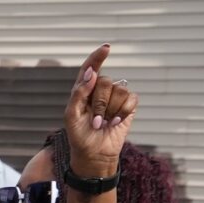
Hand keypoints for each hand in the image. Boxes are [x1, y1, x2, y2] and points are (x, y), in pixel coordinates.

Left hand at [62, 45, 137, 179]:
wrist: (94, 154)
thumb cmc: (79, 136)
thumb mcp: (71, 116)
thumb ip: (78, 94)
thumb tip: (91, 74)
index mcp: (83, 90)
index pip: (90, 69)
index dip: (97, 58)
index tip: (106, 48)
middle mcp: (100, 90)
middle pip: (106, 82)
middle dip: (101, 103)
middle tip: (96, 121)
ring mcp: (115, 97)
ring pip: (119, 90)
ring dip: (111, 110)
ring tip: (104, 123)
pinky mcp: (128, 105)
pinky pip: (131, 99)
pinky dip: (123, 112)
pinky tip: (115, 122)